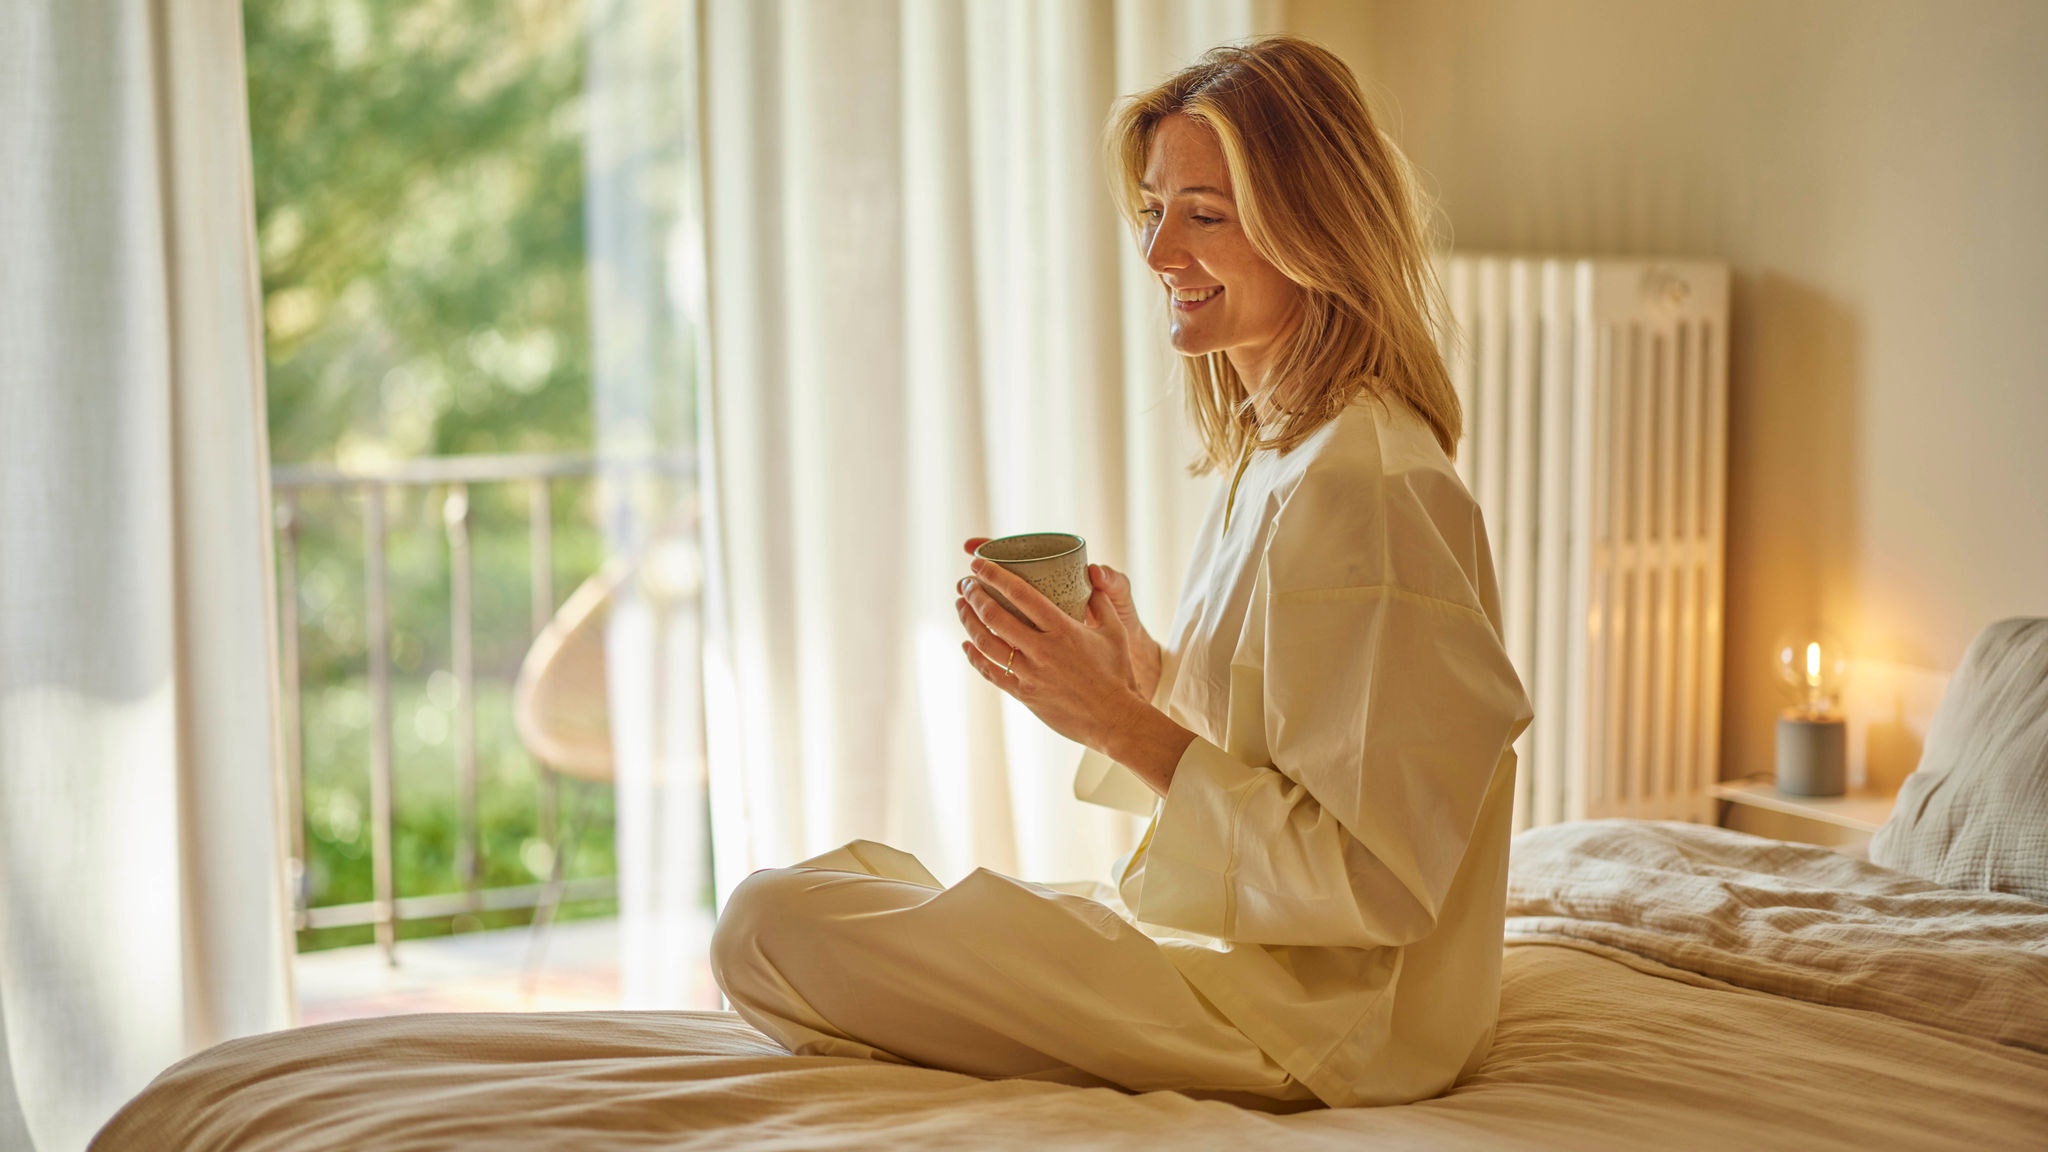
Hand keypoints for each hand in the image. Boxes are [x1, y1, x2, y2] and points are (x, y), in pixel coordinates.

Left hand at [953, 549, 1191, 788]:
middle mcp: (1042, 650)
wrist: (1115, 719)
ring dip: (969, 622)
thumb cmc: (1118, 673)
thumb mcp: (1115, 631)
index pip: (1021, 594)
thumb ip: (1101, 601)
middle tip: (966, 583)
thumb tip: (1090, 576)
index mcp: (1063, 629)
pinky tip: (967, 645)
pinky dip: (975, 657)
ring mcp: (1030, 674)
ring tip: (961, 606)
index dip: (994, 575)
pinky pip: (991, 673)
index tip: (978, 563)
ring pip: (987, 644)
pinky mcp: (1024, 694)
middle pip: (995, 616)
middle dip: (975, 595)